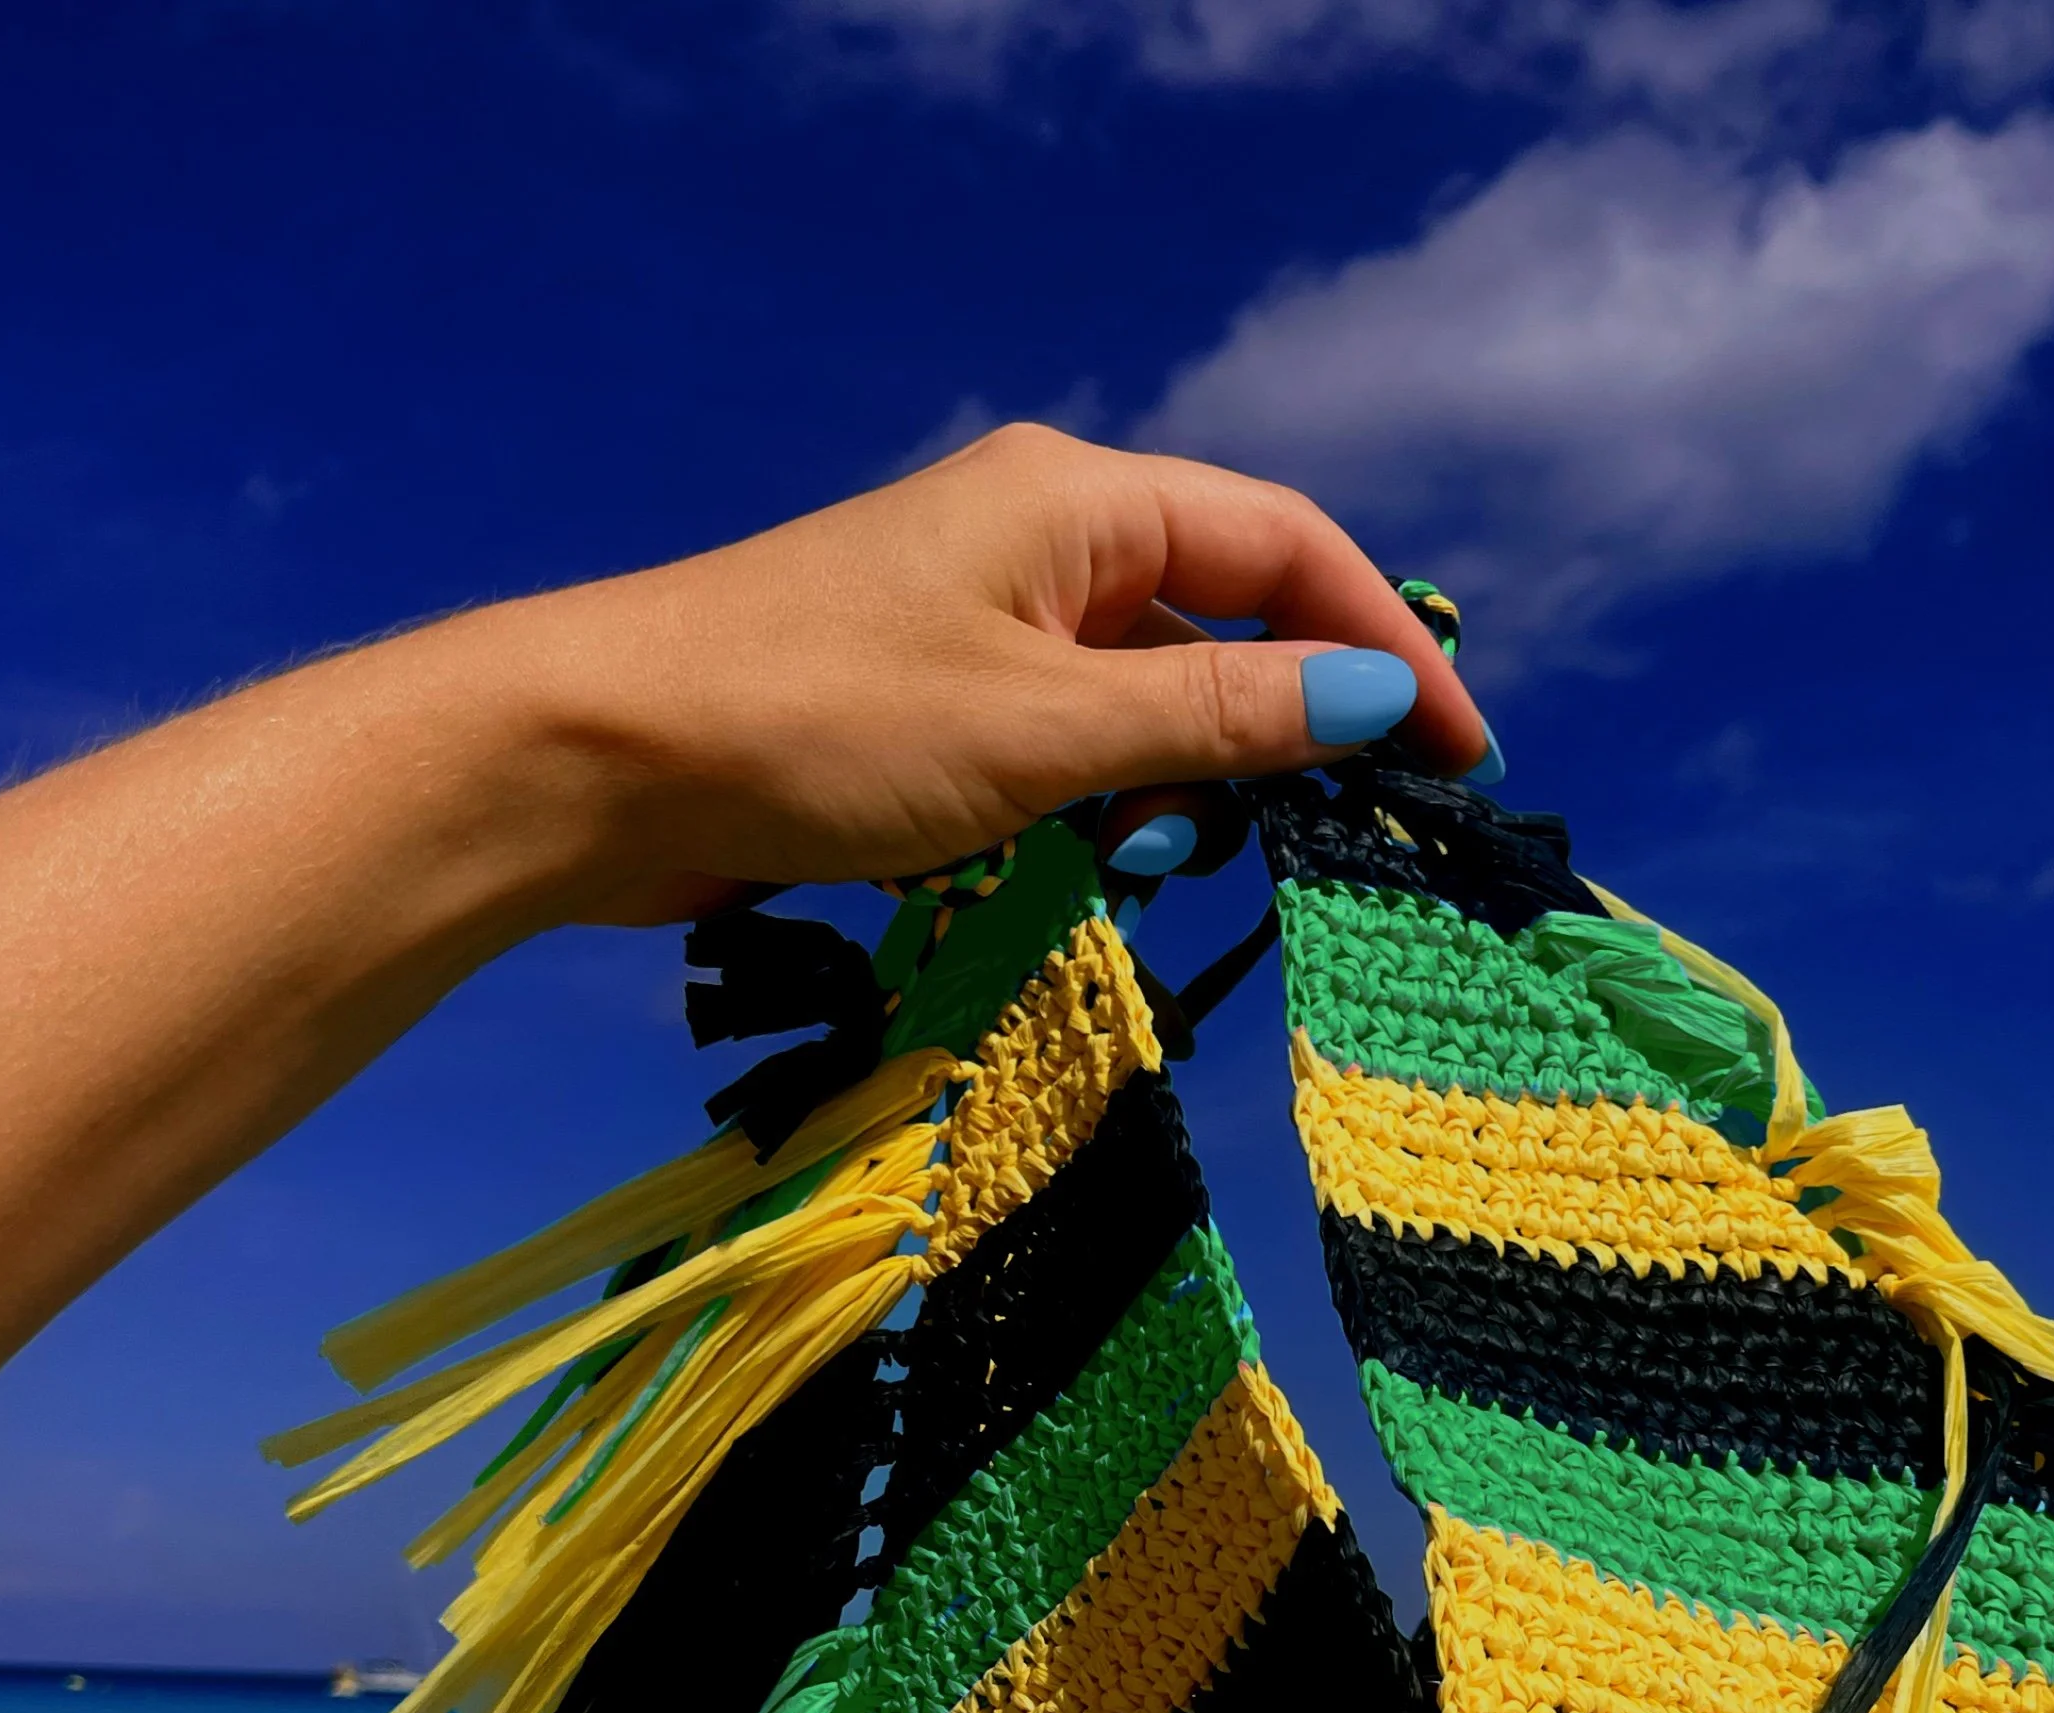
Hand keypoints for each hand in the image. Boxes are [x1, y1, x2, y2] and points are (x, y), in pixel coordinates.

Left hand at [495, 421, 1492, 921]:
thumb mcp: (1046, 732)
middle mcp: (1036, 541)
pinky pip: (1065, 748)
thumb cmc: (817, 722)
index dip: (1386, 645)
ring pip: (1142, 698)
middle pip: (1221, 619)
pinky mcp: (925, 706)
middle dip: (1290, 723)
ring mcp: (975, 623)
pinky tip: (1097, 868)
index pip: (1283, 549)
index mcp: (1076, 502)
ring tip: (1181, 862)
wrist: (595, 759)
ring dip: (1187, 783)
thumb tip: (1372, 705)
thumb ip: (1216, 723)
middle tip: (1347, 835)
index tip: (1458, 757)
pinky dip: (1105, 806)